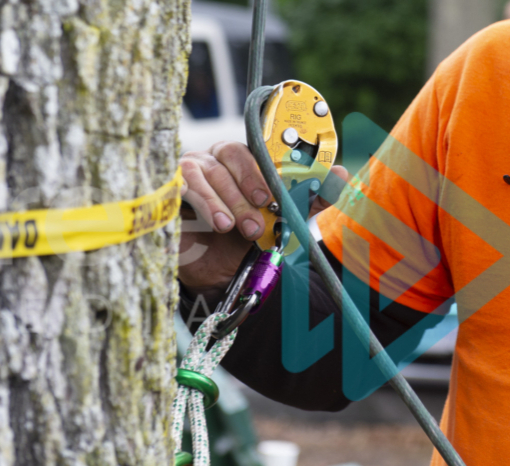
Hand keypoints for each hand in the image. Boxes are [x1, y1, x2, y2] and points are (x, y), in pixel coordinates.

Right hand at [178, 141, 347, 300]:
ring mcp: (186, 174)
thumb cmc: (246, 239)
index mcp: (240, 160)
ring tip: (234, 227)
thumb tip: (341, 174)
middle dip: (246, 188)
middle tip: (258, 218)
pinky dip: (201, 202)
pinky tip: (215, 222)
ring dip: (224, 199)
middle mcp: (212, 161)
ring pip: (203, 172)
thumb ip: (309, 197)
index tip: (273, 193)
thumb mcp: (282, 219)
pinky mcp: (168, 193)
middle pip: (227, 156)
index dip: (262, 166)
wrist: (217, 274)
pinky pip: (180, 186)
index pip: (251, 147)